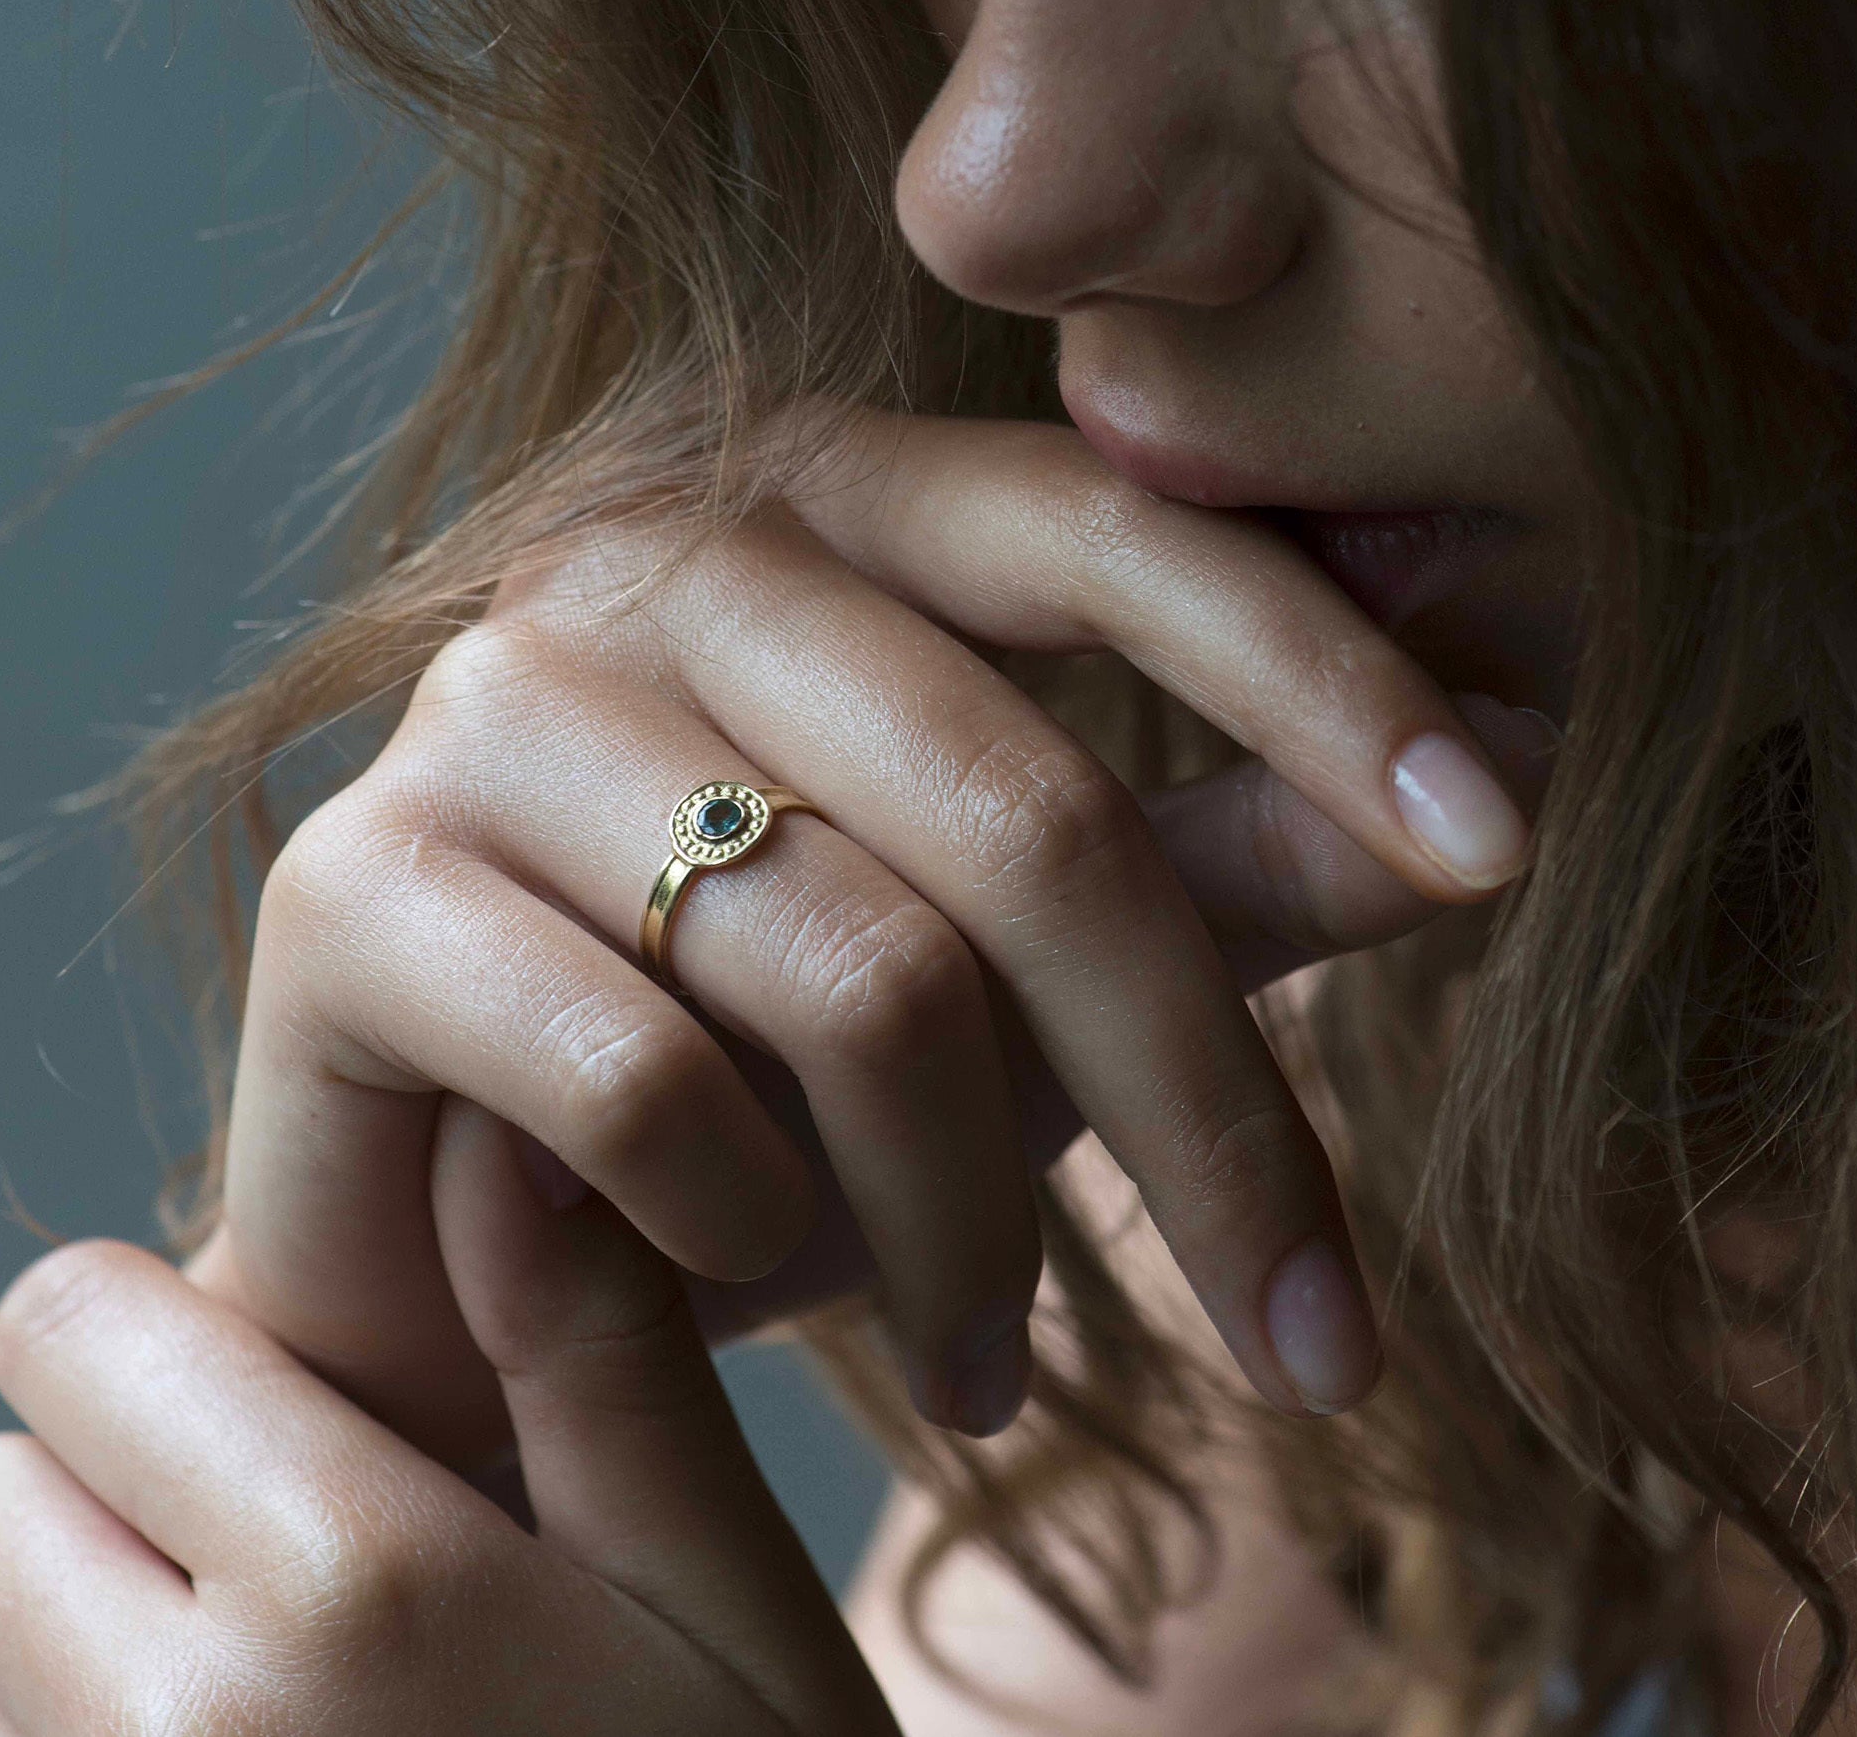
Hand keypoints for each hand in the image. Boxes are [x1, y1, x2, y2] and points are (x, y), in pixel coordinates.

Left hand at [0, 1103, 896, 1735]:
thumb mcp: (727, 1609)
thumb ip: (600, 1361)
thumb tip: (505, 1131)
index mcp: (358, 1586)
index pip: (79, 1321)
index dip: (175, 1343)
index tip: (276, 1407)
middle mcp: (179, 1736)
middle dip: (96, 1502)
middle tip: (266, 1576)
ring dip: (55, 1667)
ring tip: (258, 1729)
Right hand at [203, 413, 1546, 1460]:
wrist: (440, 1222)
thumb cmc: (762, 1058)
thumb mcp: (1027, 951)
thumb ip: (1231, 850)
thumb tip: (1497, 790)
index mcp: (822, 499)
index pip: (1113, 530)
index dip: (1325, 678)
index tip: (1505, 850)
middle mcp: (642, 553)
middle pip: (1021, 803)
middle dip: (1208, 1103)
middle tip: (1319, 1334)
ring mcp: (481, 706)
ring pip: (857, 969)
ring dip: (977, 1223)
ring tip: (998, 1357)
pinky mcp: (351, 890)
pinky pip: (646, 1084)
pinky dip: (751, 1231)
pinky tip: (759, 1289)